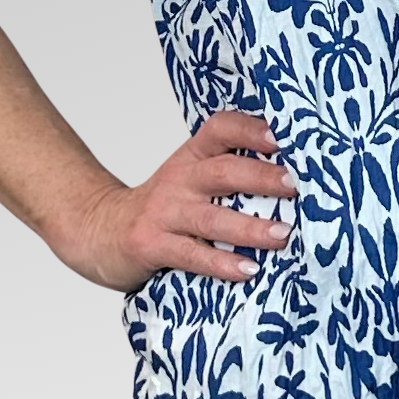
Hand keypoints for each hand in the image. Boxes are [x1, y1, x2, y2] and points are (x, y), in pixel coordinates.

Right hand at [55, 109, 296, 290]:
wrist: (101, 228)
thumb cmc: (164, 205)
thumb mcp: (191, 178)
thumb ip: (231, 173)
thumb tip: (298, 178)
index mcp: (193, 156)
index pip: (220, 129)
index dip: (250, 128)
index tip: (282, 135)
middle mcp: (180, 178)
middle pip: (223, 171)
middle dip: (262, 177)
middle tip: (296, 185)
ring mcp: (165, 212)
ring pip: (211, 218)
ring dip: (249, 227)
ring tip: (282, 234)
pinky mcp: (152, 245)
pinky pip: (191, 255)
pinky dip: (221, 264)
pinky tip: (247, 269)